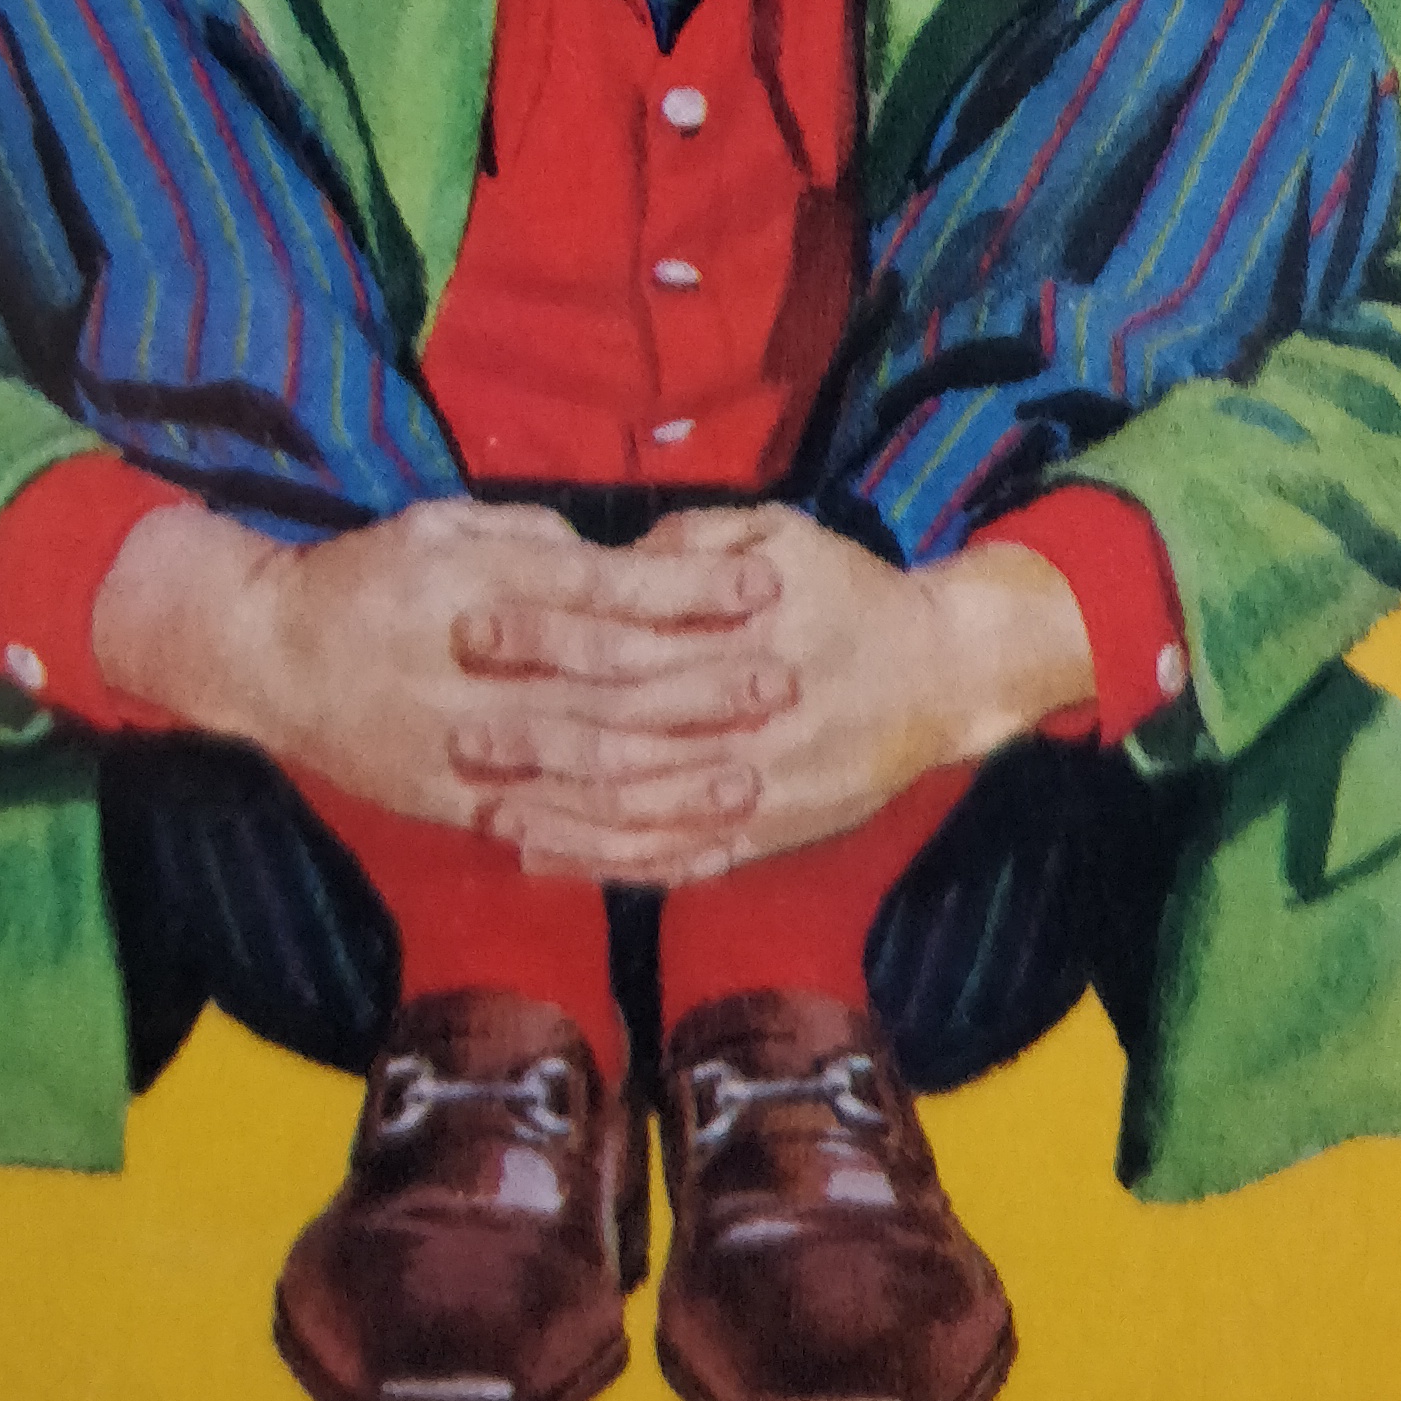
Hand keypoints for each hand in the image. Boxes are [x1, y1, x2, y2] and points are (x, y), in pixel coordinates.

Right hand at [90, 495, 790, 841]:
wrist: (267, 657)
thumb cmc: (364, 575)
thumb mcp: (440, 521)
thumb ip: (530, 538)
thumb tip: (609, 559)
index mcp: (484, 585)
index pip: (607, 591)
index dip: (690, 593)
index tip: (761, 587)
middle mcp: (482, 669)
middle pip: (614, 685)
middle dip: (706, 688)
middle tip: (785, 681)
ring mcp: (468, 746)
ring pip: (590, 769)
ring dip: (676, 776)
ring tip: (751, 775)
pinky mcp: (455, 803)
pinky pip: (546, 828)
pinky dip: (612, 840)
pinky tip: (669, 844)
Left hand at [470, 511, 1096, 886]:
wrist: (942, 675)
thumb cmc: (850, 591)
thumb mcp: (782, 534)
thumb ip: (695, 546)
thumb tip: (609, 562)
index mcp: (743, 634)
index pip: (624, 636)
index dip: (545, 633)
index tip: (475, 624)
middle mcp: (748, 718)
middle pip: (623, 731)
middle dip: (536, 734)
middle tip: (458, 731)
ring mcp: (758, 788)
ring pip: (642, 812)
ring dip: (561, 815)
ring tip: (487, 809)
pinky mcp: (768, 836)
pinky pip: (678, 860)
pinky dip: (611, 866)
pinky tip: (551, 861)